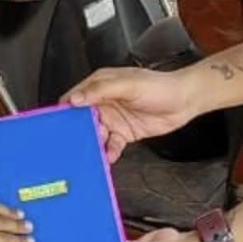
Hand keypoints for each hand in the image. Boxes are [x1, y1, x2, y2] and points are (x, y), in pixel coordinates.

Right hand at [64, 67, 201, 161]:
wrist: (185, 101)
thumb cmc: (160, 86)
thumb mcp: (129, 85)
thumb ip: (101, 90)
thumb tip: (75, 99)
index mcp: (101, 85)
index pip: (75, 97)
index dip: (65, 110)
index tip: (56, 124)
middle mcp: (104, 102)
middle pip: (82, 119)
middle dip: (77, 132)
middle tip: (73, 144)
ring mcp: (114, 119)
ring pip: (95, 135)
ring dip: (93, 144)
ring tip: (92, 152)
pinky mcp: (124, 133)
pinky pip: (111, 145)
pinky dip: (108, 152)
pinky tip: (109, 156)